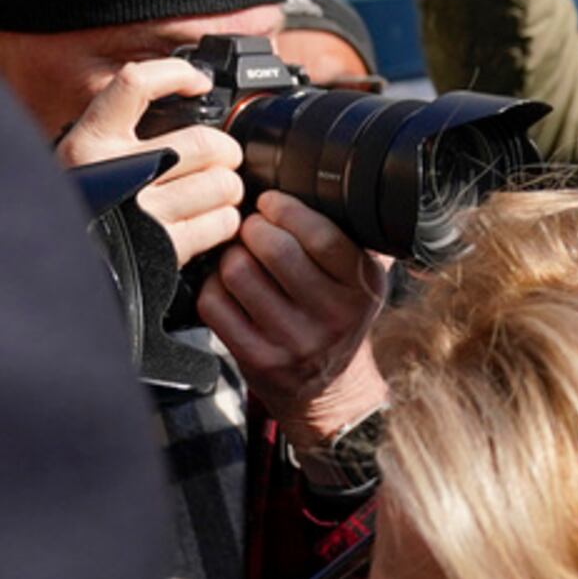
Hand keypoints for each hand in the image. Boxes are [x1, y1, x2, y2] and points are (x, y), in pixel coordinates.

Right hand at [53, 60, 245, 267]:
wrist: (64, 261)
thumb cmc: (87, 204)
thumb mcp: (90, 158)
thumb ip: (125, 132)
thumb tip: (187, 95)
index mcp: (92, 141)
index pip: (134, 84)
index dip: (177, 74)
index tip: (200, 82)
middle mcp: (116, 171)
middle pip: (205, 142)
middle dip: (226, 151)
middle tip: (222, 158)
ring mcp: (142, 211)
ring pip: (222, 184)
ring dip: (230, 189)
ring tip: (215, 193)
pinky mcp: (164, 246)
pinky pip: (222, 222)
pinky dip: (227, 220)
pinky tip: (210, 220)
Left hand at [195, 191, 391, 447]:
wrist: (331, 392)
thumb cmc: (340, 318)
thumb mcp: (364, 281)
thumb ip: (356, 240)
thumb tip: (335, 187)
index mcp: (363, 287)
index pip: (322, 237)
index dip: (287, 210)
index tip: (272, 202)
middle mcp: (334, 316)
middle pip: (275, 250)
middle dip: (253, 227)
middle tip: (252, 226)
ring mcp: (293, 341)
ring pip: (239, 273)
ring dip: (231, 255)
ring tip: (240, 256)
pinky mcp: (257, 359)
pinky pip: (216, 305)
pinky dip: (213, 286)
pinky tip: (228, 286)